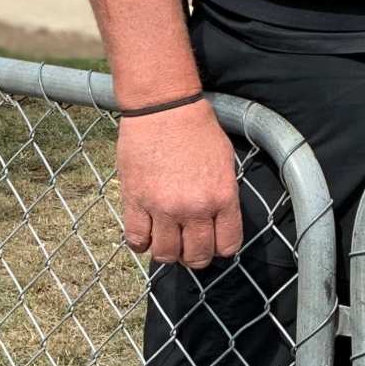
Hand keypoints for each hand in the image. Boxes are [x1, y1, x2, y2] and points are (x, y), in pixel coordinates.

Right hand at [115, 100, 242, 266]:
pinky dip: (141, 243)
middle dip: (195, 256)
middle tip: (189, 245)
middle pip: (197, 257)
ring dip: (168, 252)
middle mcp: (194, 208)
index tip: (215, 242)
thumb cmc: (197, 128)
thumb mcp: (225, 160)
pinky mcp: (136, 202)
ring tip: (167, 239)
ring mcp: (163, 208)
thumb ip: (224, 194)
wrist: (164, 108)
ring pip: (166, 255)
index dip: (221, 248)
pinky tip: (146, 233)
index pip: (228, 245)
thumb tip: (221, 218)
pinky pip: (137, 240)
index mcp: (222, 196)